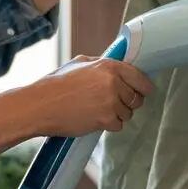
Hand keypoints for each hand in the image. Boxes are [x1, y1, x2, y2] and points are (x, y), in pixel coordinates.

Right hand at [30, 56, 153, 135]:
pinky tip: (95, 119)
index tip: (146, 91)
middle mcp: (113, 83)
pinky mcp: (105, 120)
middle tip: (116, 103)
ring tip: (98, 110)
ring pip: (128, 113)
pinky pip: (118, 125)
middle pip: (137, 98)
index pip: (139, 77)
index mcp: (109, 66)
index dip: (144, 86)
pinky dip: (109, 125)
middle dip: (129, 102)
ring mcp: (110, 102)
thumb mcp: (79, 63)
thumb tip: (116, 66)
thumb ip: (101, 64)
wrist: (41, 105)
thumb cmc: (56, 84)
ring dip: (118, 115)